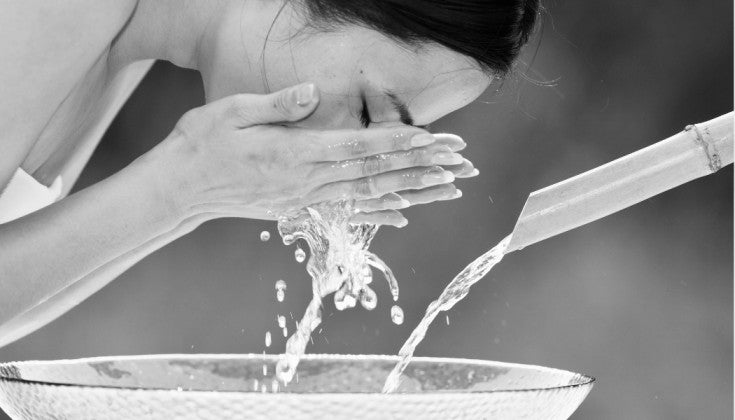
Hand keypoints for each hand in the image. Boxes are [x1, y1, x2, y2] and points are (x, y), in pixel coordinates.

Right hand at [150, 83, 477, 225]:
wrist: (178, 191)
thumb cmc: (200, 145)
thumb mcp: (232, 112)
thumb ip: (278, 105)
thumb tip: (314, 94)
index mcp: (294, 154)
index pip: (359, 148)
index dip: (399, 144)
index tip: (434, 140)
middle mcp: (306, 182)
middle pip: (375, 174)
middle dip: (421, 167)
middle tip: (460, 163)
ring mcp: (305, 200)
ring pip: (370, 196)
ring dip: (412, 191)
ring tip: (449, 188)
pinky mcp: (299, 210)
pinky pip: (348, 214)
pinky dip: (380, 214)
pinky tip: (405, 215)